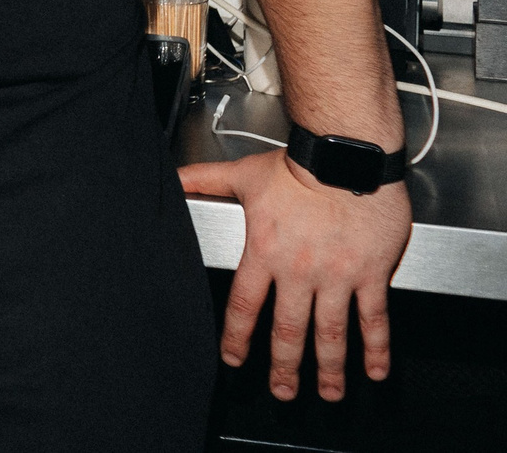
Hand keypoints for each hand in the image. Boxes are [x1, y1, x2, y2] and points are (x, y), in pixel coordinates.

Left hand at [180, 148, 411, 400]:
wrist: (346, 155)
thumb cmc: (298, 166)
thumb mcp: (243, 174)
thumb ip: (205, 181)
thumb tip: (173, 180)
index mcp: (265, 252)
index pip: (245, 306)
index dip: (237, 337)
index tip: (234, 358)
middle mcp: (299, 270)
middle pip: (288, 330)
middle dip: (284, 367)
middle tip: (282, 391)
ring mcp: (337, 275)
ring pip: (331, 333)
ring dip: (329, 368)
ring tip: (328, 393)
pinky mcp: (371, 273)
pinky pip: (373, 318)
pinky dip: (376, 348)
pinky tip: (375, 369)